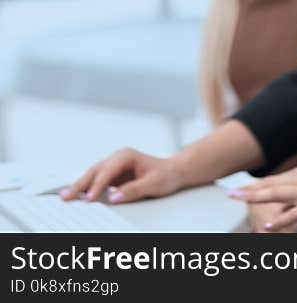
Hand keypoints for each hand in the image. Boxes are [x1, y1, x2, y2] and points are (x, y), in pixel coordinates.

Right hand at [60, 148, 184, 203]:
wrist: (174, 171)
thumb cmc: (166, 175)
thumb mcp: (154, 184)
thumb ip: (134, 190)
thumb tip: (114, 198)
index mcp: (126, 156)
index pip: (107, 172)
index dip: (97, 186)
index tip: (89, 199)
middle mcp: (117, 158)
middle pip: (94, 172)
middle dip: (79, 185)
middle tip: (66, 198)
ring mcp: (113, 166)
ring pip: (91, 176)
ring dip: (79, 187)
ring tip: (65, 198)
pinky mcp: (112, 175)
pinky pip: (95, 182)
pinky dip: (85, 189)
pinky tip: (76, 196)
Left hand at [228, 165, 296, 230]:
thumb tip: (280, 208)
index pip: (273, 179)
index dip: (255, 185)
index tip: (238, 189)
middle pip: (271, 184)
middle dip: (250, 189)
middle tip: (230, 193)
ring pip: (279, 194)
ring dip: (258, 197)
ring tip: (241, 201)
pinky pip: (295, 212)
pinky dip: (280, 218)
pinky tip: (268, 224)